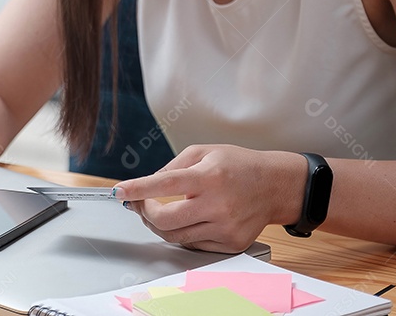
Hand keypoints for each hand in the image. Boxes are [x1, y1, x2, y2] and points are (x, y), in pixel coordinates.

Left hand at [113, 145, 304, 252]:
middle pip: (165, 219)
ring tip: (156, 211)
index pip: (165, 184)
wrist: (276, 186)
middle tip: (139, 203)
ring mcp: (226, 227)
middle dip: (145, 212)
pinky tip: (184, 219)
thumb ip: (172, 167)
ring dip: (158, 224)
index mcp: (210, 177)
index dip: (138, 188)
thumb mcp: (204, 152)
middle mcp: (219, 204)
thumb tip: (145, 185)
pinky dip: (181, 233)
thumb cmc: (239, 165)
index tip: (119, 191)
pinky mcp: (231, 243)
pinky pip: (192, 244)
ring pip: (175, 236)